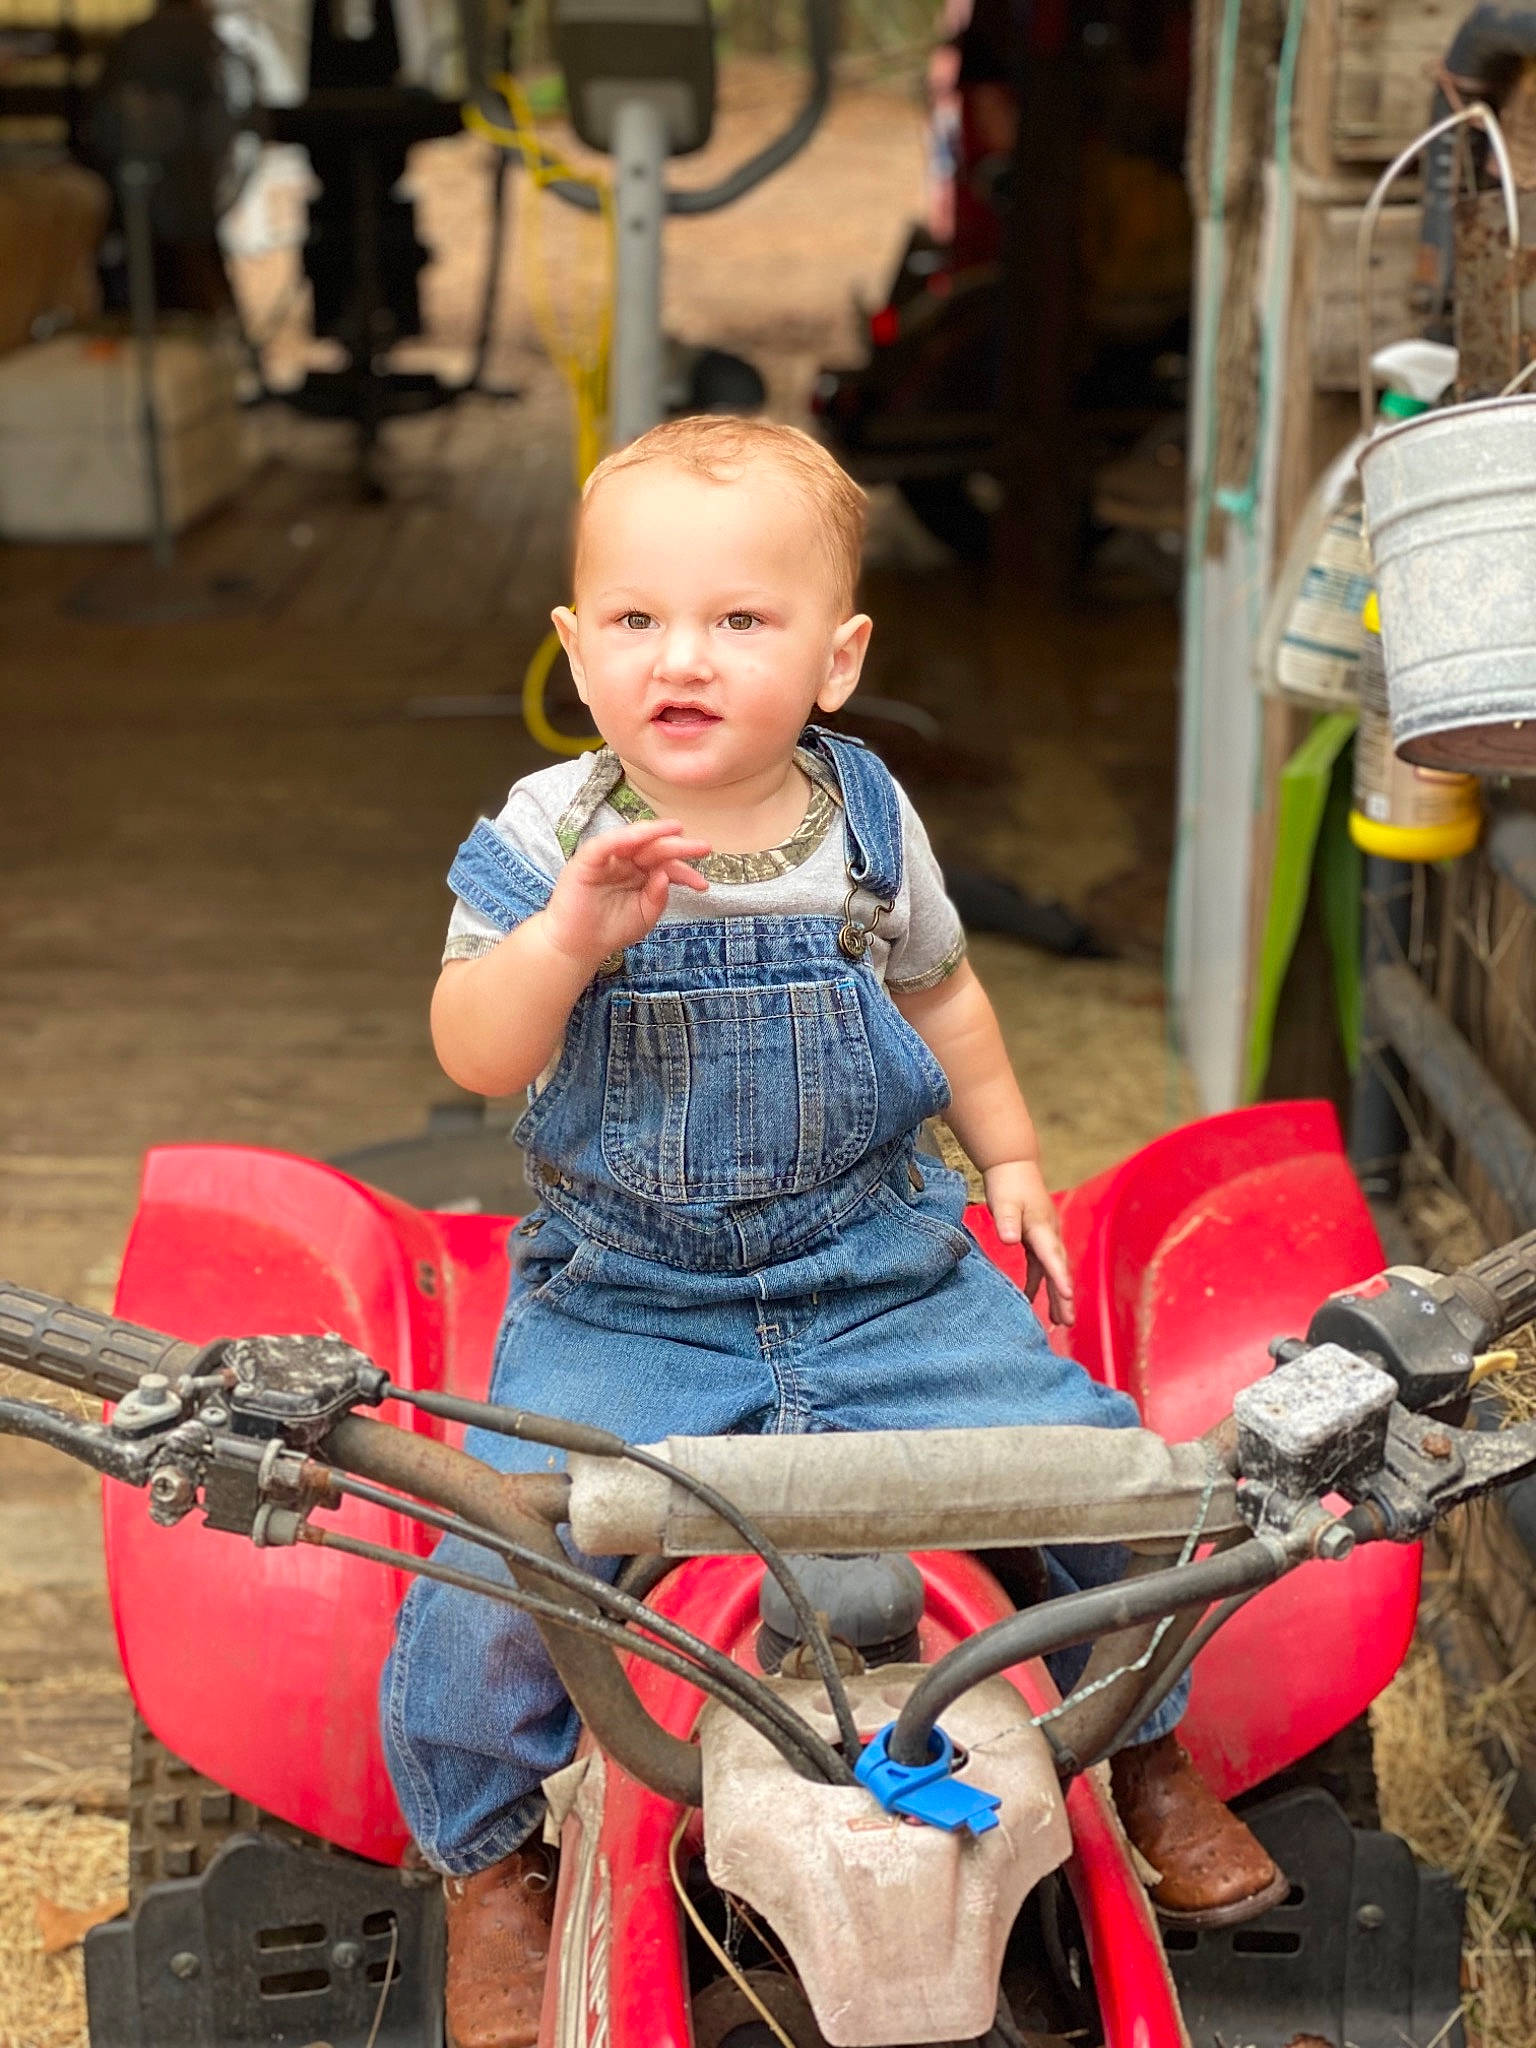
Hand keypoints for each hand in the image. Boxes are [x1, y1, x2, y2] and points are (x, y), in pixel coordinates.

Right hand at [540, 818, 710, 971]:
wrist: (578, 947)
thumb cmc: (611, 929)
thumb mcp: (644, 916)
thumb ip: (658, 897)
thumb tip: (667, 875)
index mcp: (640, 873)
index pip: (666, 864)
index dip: (685, 871)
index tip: (702, 885)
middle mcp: (625, 862)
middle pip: (654, 847)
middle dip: (679, 846)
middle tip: (703, 848)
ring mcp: (607, 859)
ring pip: (633, 839)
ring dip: (654, 833)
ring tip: (677, 831)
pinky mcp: (587, 860)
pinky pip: (606, 844)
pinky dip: (623, 838)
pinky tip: (642, 836)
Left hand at [983, 1159, 1074, 1325]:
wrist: (1012, 1165)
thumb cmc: (1008, 1183)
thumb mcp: (1004, 1201)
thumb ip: (1007, 1220)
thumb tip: (1010, 1239)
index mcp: (1042, 1228)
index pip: (1052, 1257)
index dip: (1059, 1278)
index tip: (1067, 1295)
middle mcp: (1049, 1235)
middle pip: (1058, 1270)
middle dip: (1063, 1296)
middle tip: (1068, 1321)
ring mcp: (1044, 1237)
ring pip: (1052, 1271)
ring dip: (1055, 1295)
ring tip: (1059, 1321)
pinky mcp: (1036, 1238)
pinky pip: (1040, 1267)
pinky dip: (1038, 1283)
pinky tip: (1031, 1300)